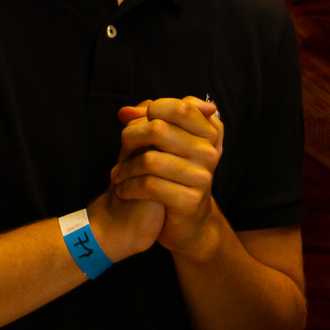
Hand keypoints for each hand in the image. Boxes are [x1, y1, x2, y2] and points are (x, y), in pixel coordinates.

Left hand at [112, 97, 225, 260]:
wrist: (186, 222)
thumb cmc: (171, 175)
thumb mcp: (166, 143)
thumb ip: (149, 120)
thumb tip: (125, 112)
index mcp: (209, 133)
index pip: (179, 107)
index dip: (151, 111)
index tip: (139, 124)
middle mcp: (210, 153)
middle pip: (159, 129)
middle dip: (130, 138)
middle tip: (122, 149)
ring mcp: (203, 177)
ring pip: (150, 159)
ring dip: (125, 168)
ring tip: (119, 175)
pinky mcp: (191, 201)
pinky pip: (150, 185)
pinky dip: (129, 188)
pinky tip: (124, 191)